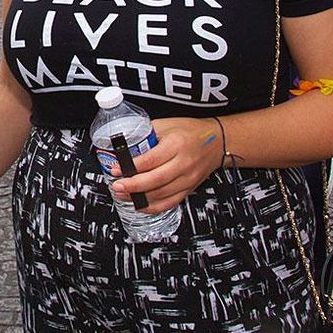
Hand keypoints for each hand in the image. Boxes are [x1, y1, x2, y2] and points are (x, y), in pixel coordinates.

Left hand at [108, 117, 222, 213]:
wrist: (217, 141)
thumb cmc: (191, 131)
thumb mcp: (166, 125)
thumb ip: (146, 134)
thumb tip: (124, 144)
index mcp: (177, 144)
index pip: (151, 159)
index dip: (131, 166)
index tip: (116, 168)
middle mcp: (184, 163)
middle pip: (156, 180)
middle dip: (133, 186)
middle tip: (117, 186)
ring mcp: (188, 178)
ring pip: (162, 194)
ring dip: (139, 198)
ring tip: (123, 195)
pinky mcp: (190, 188)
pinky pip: (171, 202)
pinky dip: (154, 207)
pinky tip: (140, 205)